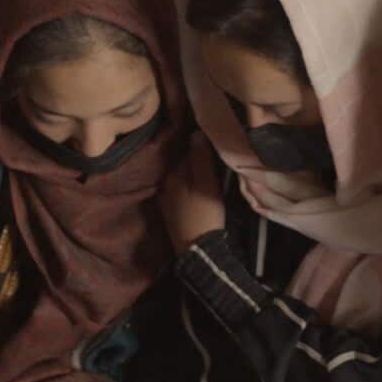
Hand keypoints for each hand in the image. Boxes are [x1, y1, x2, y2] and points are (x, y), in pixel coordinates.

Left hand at [160, 132, 224, 253]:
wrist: (197, 248)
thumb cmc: (205, 213)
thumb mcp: (207, 184)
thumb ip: (200, 158)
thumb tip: (196, 133)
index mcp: (173, 173)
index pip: (187, 150)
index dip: (201, 146)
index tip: (215, 145)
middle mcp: (165, 183)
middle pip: (182, 164)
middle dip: (195, 159)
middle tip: (214, 158)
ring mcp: (166, 198)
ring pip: (181, 177)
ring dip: (192, 173)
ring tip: (208, 172)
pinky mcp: (170, 210)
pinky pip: (180, 190)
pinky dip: (188, 186)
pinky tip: (198, 189)